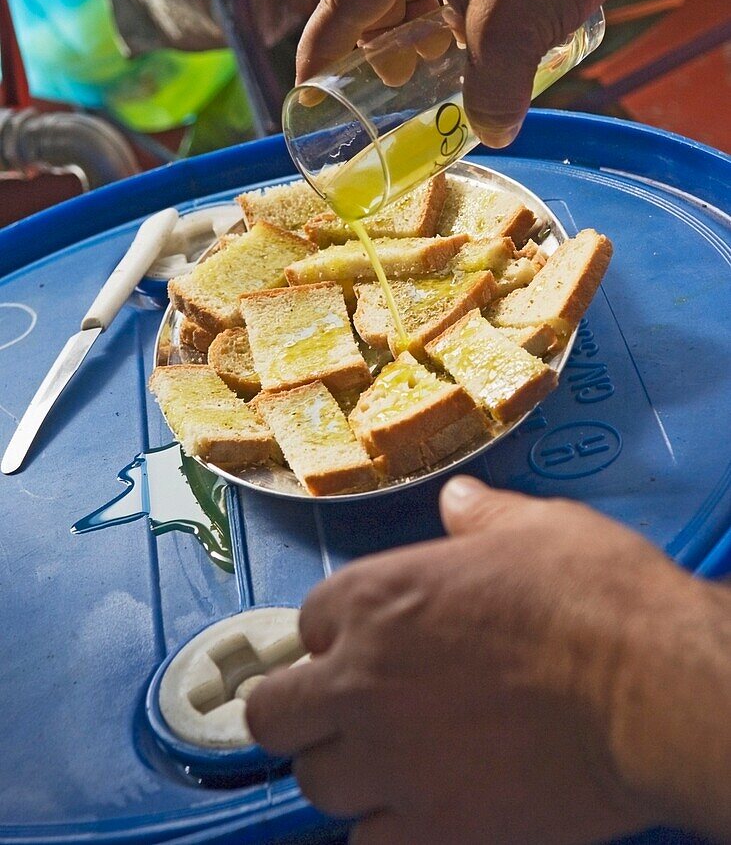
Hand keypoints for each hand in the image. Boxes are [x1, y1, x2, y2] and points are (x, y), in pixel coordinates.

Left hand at [248, 477, 723, 843]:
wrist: (653, 690)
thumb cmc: (599, 601)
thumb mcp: (537, 528)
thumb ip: (480, 517)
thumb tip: (459, 501)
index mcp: (376, 597)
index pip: (308, 621)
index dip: (336, 632)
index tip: (362, 642)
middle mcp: (362, 678)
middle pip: (275, 712)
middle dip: (302, 708)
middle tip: (340, 709)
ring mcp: (389, 759)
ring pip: (316, 781)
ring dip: (344, 769)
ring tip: (386, 759)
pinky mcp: (431, 828)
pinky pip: (367, 840)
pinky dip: (384, 824)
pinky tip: (419, 805)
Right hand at [296, 0, 686, 146]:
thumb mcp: (510, 37)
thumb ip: (491, 96)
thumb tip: (491, 133)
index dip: (322, 47)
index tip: (307, 83)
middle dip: (374, 38)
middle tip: (388, 80)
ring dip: (413, 24)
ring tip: (430, 63)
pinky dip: (447, 8)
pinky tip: (469, 37)